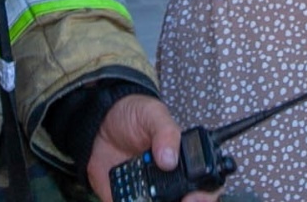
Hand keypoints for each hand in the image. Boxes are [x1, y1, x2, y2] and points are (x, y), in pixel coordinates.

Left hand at [85, 95, 218, 201]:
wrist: (101, 121)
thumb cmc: (133, 115)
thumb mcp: (152, 114)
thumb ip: (165, 132)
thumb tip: (169, 158)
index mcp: (183, 162)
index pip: (206, 185)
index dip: (205, 196)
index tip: (193, 197)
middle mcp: (169, 181)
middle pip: (187, 201)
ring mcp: (149, 192)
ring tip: (145, 200)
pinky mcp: (127, 198)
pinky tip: (128, 200)